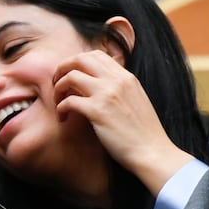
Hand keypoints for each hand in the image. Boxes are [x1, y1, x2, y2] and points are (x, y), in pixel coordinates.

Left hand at [53, 50, 191, 195]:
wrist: (152, 152)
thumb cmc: (143, 133)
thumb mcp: (135, 100)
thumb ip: (119, 88)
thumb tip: (99, 83)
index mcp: (126, 77)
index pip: (96, 55)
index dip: (77, 62)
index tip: (69, 76)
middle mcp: (116, 81)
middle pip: (80, 59)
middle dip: (63, 68)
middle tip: (56, 83)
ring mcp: (107, 94)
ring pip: (71, 77)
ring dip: (58, 88)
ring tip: (58, 103)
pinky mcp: (98, 112)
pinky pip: (69, 101)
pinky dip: (60, 108)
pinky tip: (63, 118)